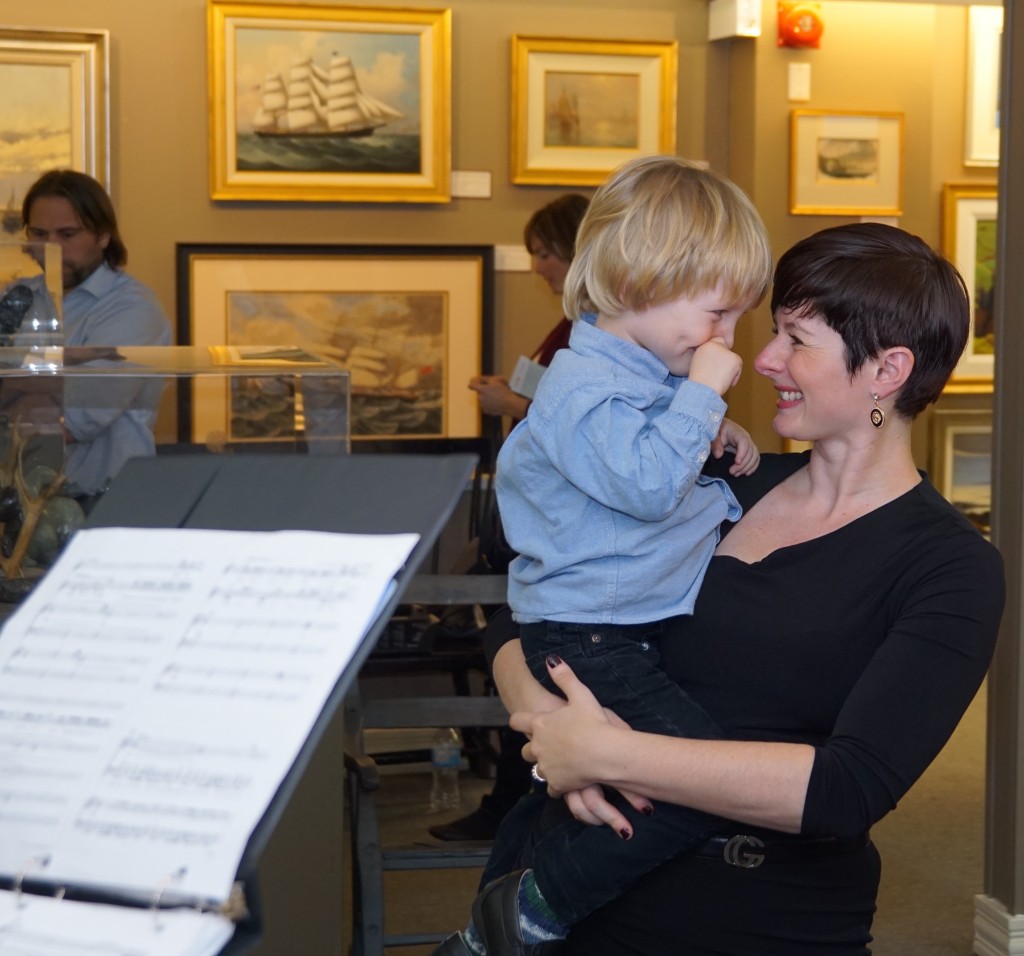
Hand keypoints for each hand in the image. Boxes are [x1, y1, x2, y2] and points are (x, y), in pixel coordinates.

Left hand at [468, 375, 528, 417]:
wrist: (509, 404)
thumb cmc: (503, 391)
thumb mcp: (495, 381)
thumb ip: (484, 379)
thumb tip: (476, 378)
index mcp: (481, 390)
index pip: (471, 386)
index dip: (473, 383)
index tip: (475, 383)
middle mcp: (480, 398)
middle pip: (479, 393)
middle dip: (484, 391)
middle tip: (494, 391)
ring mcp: (482, 405)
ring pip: (483, 399)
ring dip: (487, 398)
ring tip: (497, 397)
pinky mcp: (486, 411)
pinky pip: (486, 406)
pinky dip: (489, 404)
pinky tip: (497, 403)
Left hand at [511, 656, 653, 836]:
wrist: (605, 754)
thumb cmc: (593, 723)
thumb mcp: (580, 695)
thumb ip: (565, 677)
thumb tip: (551, 660)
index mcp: (541, 724)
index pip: (518, 721)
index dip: (518, 720)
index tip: (519, 721)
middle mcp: (538, 746)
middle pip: (526, 749)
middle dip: (533, 747)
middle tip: (546, 746)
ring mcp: (546, 766)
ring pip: (537, 769)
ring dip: (546, 766)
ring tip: (559, 764)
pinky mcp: (556, 784)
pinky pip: (551, 788)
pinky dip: (558, 785)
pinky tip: (567, 781)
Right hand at [688, 337, 741, 395]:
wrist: (701, 389)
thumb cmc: (699, 383)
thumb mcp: (698, 365)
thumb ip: (707, 358)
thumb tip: (718, 362)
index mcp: (704, 346)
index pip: (716, 343)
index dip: (718, 355)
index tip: (714, 367)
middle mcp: (715, 345)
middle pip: (726, 352)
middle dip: (725, 363)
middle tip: (717, 375)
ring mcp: (726, 351)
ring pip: (733, 361)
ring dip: (729, 370)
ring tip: (718, 380)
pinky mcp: (735, 359)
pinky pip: (738, 369)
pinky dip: (735, 377)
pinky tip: (724, 382)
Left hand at [712, 417, 759, 475]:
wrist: (722, 428)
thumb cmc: (718, 431)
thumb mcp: (714, 435)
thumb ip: (716, 444)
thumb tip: (719, 455)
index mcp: (738, 433)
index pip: (744, 442)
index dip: (742, 453)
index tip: (737, 462)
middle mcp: (747, 438)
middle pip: (751, 452)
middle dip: (743, 464)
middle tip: (732, 472)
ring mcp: (749, 444)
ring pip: (754, 456)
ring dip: (747, 467)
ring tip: (736, 474)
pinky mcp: (750, 450)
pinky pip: (755, 458)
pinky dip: (753, 467)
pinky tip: (746, 473)